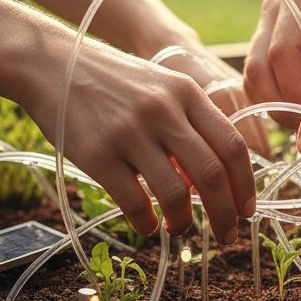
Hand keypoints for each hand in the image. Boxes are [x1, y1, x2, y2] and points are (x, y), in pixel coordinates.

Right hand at [26, 38, 256, 243]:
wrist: (53, 64)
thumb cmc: (114, 82)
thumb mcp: (162, 88)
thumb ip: (190, 125)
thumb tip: (213, 182)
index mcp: (187, 93)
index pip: (232, 146)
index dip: (246, 186)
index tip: (247, 211)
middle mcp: (163, 110)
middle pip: (212, 175)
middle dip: (226, 214)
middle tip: (227, 235)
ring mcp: (130, 132)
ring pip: (176, 194)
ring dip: (184, 223)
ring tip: (179, 230)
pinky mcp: (98, 155)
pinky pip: (134, 203)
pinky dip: (146, 223)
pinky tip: (146, 225)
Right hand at [243, 0, 300, 114]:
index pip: (281, 52)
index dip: (294, 92)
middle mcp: (275, 9)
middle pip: (258, 68)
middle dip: (281, 106)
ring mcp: (266, 27)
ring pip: (253, 80)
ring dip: (276, 110)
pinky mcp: (266, 47)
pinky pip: (258, 84)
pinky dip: (276, 106)